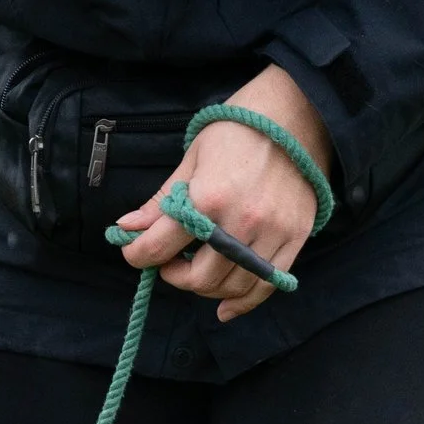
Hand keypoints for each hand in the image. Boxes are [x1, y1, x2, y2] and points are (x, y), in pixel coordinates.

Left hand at [113, 64, 333, 322]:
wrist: (296, 116)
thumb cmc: (237, 131)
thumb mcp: (192, 159)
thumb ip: (161, 201)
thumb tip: (126, 229)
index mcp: (209, 196)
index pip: (160, 245)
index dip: (138, 255)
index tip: (134, 254)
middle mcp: (241, 221)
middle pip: (197, 277)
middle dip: (174, 275)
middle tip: (170, 261)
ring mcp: (271, 234)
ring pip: (230, 287)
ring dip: (205, 289)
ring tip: (197, 271)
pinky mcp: (293, 240)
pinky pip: (265, 286)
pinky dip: (242, 303)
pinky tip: (224, 308)